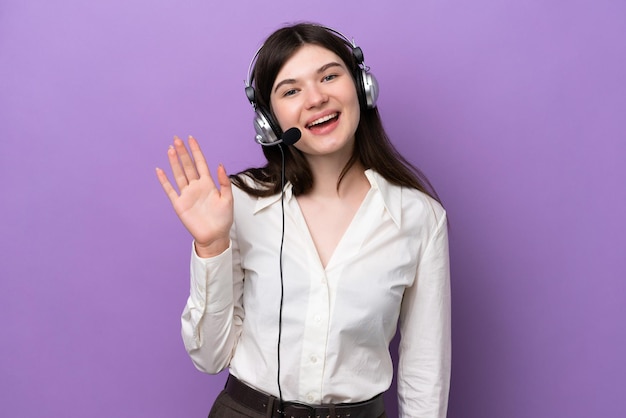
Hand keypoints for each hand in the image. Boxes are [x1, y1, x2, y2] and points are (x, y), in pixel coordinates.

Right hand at [156, 135, 232, 257]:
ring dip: (174, 162)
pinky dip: (164, 180)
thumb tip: (220, 165)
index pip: (200, 163)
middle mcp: (196, 187)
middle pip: (188, 166)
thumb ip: (224, 182)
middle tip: (177, 139)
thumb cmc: (223, 219)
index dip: (196, 151)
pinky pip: (170, 190)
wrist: (215, 236)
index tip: (191, 139)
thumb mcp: (228, 199)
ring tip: (170, 149)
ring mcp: (187, 194)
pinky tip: (160, 170)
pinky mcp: (179, 204)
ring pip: (179, 174)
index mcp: (208, 184)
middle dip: (182, 152)